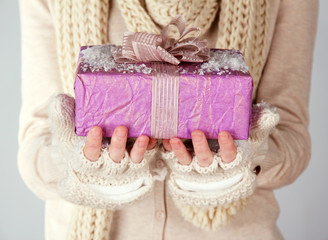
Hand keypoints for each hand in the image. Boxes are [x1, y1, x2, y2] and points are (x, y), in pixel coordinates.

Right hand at [49, 94, 164, 209]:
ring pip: (131, 159)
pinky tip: (152, 137)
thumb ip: (62, 119)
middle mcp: (106, 165)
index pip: (89, 153)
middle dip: (118, 144)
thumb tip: (60, 100)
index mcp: (87, 158)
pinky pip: (144, 156)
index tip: (95, 129)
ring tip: (143, 136)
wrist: (93, 165)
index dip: (93, 143)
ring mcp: (123, 165)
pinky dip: (149, 148)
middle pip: (113, 157)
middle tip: (121, 128)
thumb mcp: (66, 135)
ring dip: (138, 148)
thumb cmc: (77, 146)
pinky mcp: (136, 163)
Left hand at [159, 102, 279, 229]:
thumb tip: (271, 113)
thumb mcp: (254, 139)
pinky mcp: (184, 164)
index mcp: (232, 162)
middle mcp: (214, 168)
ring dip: (181, 151)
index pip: (231, 157)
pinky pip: (175, 159)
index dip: (228, 147)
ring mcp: (197, 168)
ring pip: (188, 162)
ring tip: (174, 138)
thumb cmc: (242, 148)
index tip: (224, 133)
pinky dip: (170, 150)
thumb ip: (262, 126)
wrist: (228, 164)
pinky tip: (165, 139)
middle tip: (198, 132)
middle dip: (202, 149)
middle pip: (207, 161)